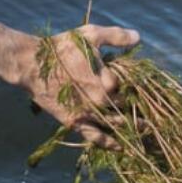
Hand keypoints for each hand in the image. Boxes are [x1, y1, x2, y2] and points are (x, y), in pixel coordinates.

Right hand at [21, 23, 139, 148]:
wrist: (32, 64)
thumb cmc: (62, 47)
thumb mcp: (90, 35)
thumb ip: (116, 36)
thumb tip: (139, 38)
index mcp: (109, 80)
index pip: (133, 87)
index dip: (139, 86)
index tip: (144, 86)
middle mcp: (102, 100)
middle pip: (129, 107)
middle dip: (139, 107)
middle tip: (150, 108)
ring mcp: (89, 113)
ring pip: (118, 125)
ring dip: (134, 128)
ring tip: (147, 129)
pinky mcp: (76, 122)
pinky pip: (97, 138)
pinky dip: (110, 144)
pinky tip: (121, 147)